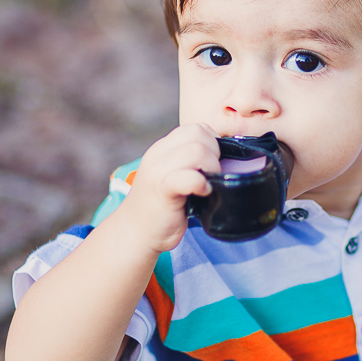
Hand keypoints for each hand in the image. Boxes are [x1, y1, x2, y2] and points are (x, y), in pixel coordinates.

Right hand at [118, 123, 219, 253]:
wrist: (135, 232)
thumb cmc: (163, 207)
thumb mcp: (174, 176)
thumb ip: (191, 163)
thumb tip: (226, 160)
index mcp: (162, 148)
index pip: (196, 128)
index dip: (212, 142)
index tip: (214, 163)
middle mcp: (158, 154)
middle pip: (198, 134)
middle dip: (215, 153)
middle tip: (213, 174)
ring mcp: (158, 171)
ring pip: (196, 150)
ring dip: (211, 166)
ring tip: (208, 183)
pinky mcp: (162, 190)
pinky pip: (188, 176)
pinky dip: (202, 183)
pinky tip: (203, 193)